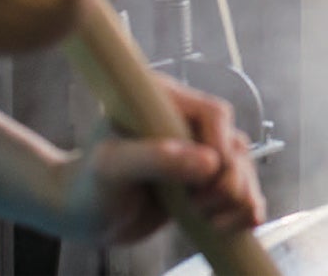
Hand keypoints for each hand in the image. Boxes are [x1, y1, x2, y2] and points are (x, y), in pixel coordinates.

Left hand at [91, 77, 264, 245]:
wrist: (79, 214)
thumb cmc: (87, 184)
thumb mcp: (113, 167)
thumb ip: (155, 159)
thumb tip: (208, 164)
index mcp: (165, 103)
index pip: (214, 114)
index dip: (221, 144)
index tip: (211, 176)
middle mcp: (185, 125)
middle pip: (233, 146)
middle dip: (229, 180)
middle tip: (202, 205)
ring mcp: (194, 156)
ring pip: (239, 170)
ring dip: (239, 197)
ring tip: (215, 222)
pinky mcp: (199, 183)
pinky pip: (235, 191)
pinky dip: (244, 208)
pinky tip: (248, 223)